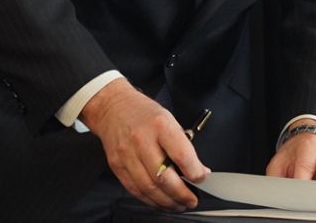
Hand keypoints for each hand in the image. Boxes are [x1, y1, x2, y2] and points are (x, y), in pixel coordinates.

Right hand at [80, 78, 208, 211]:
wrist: (113, 108)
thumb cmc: (145, 113)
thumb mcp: (170, 120)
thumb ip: (183, 145)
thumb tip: (197, 169)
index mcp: (160, 126)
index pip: (181, 155)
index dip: (194, 172)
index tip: (202, 178)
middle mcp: (142, 141)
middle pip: (163, 177)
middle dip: (180, 194)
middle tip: (191, 201)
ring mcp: (126, 155)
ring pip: (147, 187)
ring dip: (166, 201)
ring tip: (178, 205)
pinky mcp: (116, 166)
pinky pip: (134, 189)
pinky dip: (149, 199)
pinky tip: (160, 202)